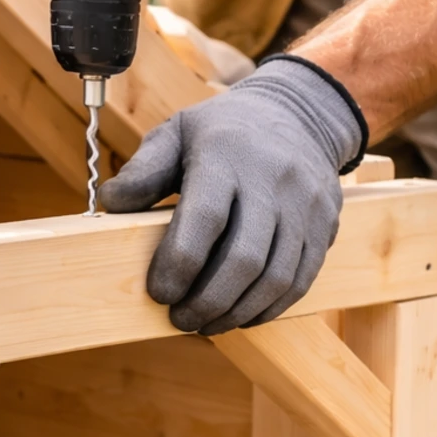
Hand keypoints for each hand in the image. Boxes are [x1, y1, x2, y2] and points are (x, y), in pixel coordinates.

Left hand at [98, 56, 365, 335]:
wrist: (301, 113)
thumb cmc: (223, 131)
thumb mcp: (176, 133)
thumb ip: (143, 171)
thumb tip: (111, 203)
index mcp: (227, 154)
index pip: (205, 219)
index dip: (179, 264)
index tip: (158, 293)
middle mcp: (273, 179)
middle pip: (244, 258)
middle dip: (207, 301)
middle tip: (179, 319)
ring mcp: (306, 204)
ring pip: (275, 278)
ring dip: (236, 312)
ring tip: (205, 323)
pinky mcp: (325, 225)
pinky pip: (300, 280)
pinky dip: (267, 308)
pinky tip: (240, 314)